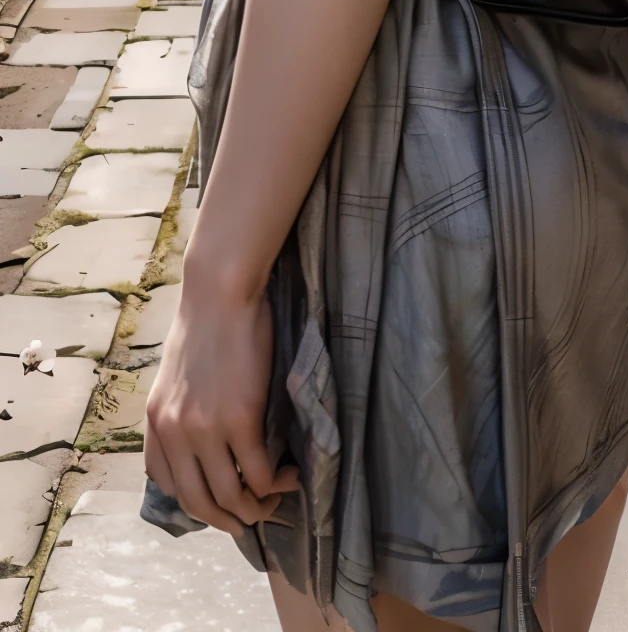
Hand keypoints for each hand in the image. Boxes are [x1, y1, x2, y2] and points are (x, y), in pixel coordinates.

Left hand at [143, 279, 297, 538]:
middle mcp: (174, 432)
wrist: (220, 292)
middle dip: (226, 519)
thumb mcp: (173, 376)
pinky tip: (288, 474)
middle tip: (250, 517)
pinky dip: (276, 484)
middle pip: (198, 502)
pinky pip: (258, 473)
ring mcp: (206, 429)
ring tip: (274, 496)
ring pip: (230, 496)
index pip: (166, 484)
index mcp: (155, 421)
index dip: (195, 501)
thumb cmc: (205, 324)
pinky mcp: (240, 419)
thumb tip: (198, 443)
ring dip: (255, 508)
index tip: (219, 499)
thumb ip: (178, 411)